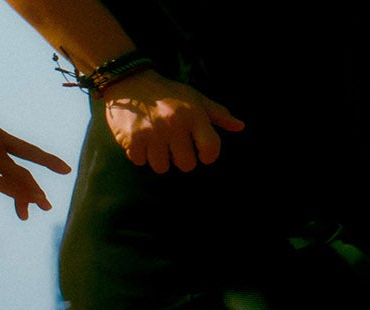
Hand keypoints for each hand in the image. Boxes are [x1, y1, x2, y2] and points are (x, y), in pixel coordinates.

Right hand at [0, 118, 70, 220]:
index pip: (25, 149)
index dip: (45, 160)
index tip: (61, 168)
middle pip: (30, 161)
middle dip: (43, 180)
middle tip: (51, 198)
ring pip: (22, 177)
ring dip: (34, 194)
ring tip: (44, 207)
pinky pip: (8, 187)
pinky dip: (21, 197)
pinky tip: (29, 207)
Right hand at [102, 70, 243, 172]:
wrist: (130, 81)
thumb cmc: (167, 93)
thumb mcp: (195, 98)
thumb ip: (218, 114)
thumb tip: (240, 126)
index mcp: (194, 114)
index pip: (211, 149)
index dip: (206, 155)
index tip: (199, 151)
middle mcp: (176, 123)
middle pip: (186, 164)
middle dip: (179, 157)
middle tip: (171, 142)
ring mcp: (154, 132)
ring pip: (162, 167)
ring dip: (157, 157)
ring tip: (153, 139)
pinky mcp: (133, 139)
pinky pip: (141, 162)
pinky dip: (139, 154)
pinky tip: (138, 138)